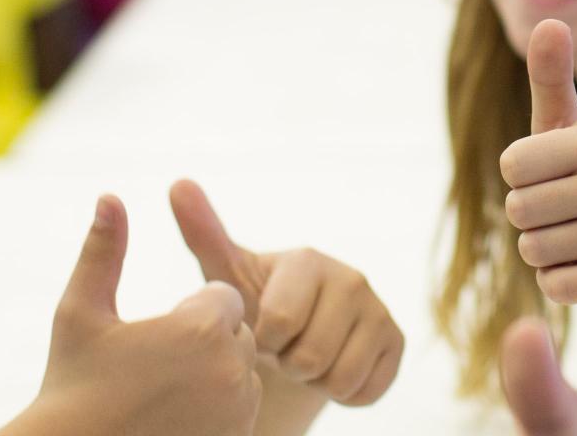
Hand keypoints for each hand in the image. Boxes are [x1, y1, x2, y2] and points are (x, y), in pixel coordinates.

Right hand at [6, 195, 261, 435]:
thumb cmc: (71, 387)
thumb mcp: (80, 313)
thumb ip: (102, 252)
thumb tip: (109, 197)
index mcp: (201, 327)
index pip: (224, 299)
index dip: (188, 315)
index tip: (153, 339)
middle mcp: (232, 369)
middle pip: (237, 336)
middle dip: (204, 345)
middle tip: (153, 371)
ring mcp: (240, 411)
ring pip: (242, 375)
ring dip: (213, 378)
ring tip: (161, 397)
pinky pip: (242, 411)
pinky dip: (218, 412)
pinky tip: (174, 420)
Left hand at [172, 179, 406, 405]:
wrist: (294, 338)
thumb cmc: (255, 303)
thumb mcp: (226, 274)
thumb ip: (203, 233)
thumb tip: (178, 183)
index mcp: (308, 261)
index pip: (280, 322)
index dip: (264, 342)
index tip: (262, 328)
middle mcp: (351, 278)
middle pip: (312, 357)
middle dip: (290, 366)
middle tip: (286, 349)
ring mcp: (378, 309)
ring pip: (341, 378)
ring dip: (316, 382)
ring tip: (307, 358)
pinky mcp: (398, 341)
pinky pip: (366, 390)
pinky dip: (345, 393)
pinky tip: (334, 368)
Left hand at [499, 20, 576, 303]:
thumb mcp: (567, 121)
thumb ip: (550, 75)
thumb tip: (548, 20)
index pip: (511, 167)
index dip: (520, 173)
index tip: (550, 172)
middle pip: (520, 211)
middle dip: (529, 212)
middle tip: (560, 207)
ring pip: (534, 251)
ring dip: (543, 246)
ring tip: (573, 233)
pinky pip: (554, 286)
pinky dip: (559, 278)